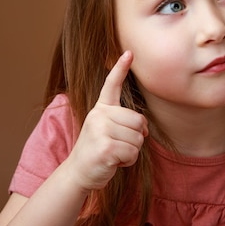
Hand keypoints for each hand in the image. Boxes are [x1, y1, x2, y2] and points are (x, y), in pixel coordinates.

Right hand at [65, 50, 147, 191]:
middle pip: (139, 120)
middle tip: (118, 145)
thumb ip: (124, 124)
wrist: (78, 172)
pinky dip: (128, 161)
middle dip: (136, 137)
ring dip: (131, 151)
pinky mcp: (105, 147)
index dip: (120, 69)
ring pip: (138, 138)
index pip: (111, 85)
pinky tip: (114, 162)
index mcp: (100, 109)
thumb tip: (145, 128)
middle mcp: (99, 116)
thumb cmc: (98, 151)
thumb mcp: (107, 131)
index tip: (129, 53)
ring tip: (114, 153)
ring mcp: (101, 130)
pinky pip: (133, 152)